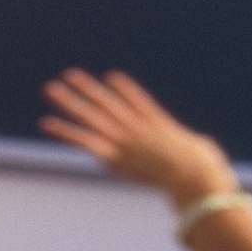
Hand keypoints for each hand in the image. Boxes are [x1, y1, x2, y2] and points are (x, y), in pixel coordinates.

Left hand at [39, 69, 235, 205]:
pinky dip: (65, 131)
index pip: (138, 102)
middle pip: (106, 104)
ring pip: (90, 115)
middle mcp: (135, 126)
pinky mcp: (112, 154)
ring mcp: (122, 138)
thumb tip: (200, 148)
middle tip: (68, 76)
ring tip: (51, 89)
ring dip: (69, 102)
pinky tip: (46, 122)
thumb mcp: (200, 151)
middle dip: (86, 90)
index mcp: (158, 124)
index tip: (111, 78)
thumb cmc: (205, 168)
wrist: (193, 174)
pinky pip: (83, 140)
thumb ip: (194, 146)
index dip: (123, 90)